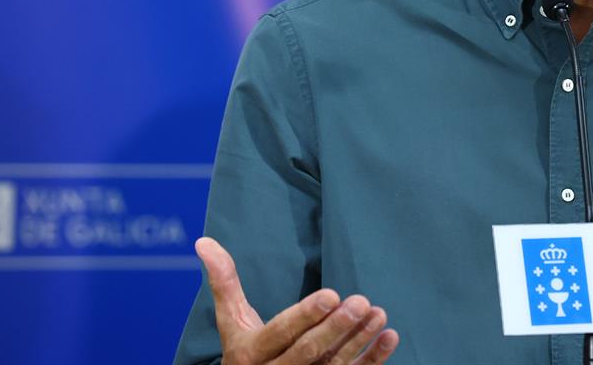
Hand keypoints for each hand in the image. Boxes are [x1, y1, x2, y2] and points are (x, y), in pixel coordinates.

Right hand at [195, 236, 399, 363]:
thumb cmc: (243, 352)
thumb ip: (224, 283)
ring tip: (378, 313)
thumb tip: (203, 240)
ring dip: (358, 340)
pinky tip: (389, 337)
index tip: (331, 294)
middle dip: (336, 328)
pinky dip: (372, 359)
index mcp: (251, 354)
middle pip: (309, 352)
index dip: (305, 316)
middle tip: (360, 302)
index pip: (280, 333)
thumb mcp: (230, 322)